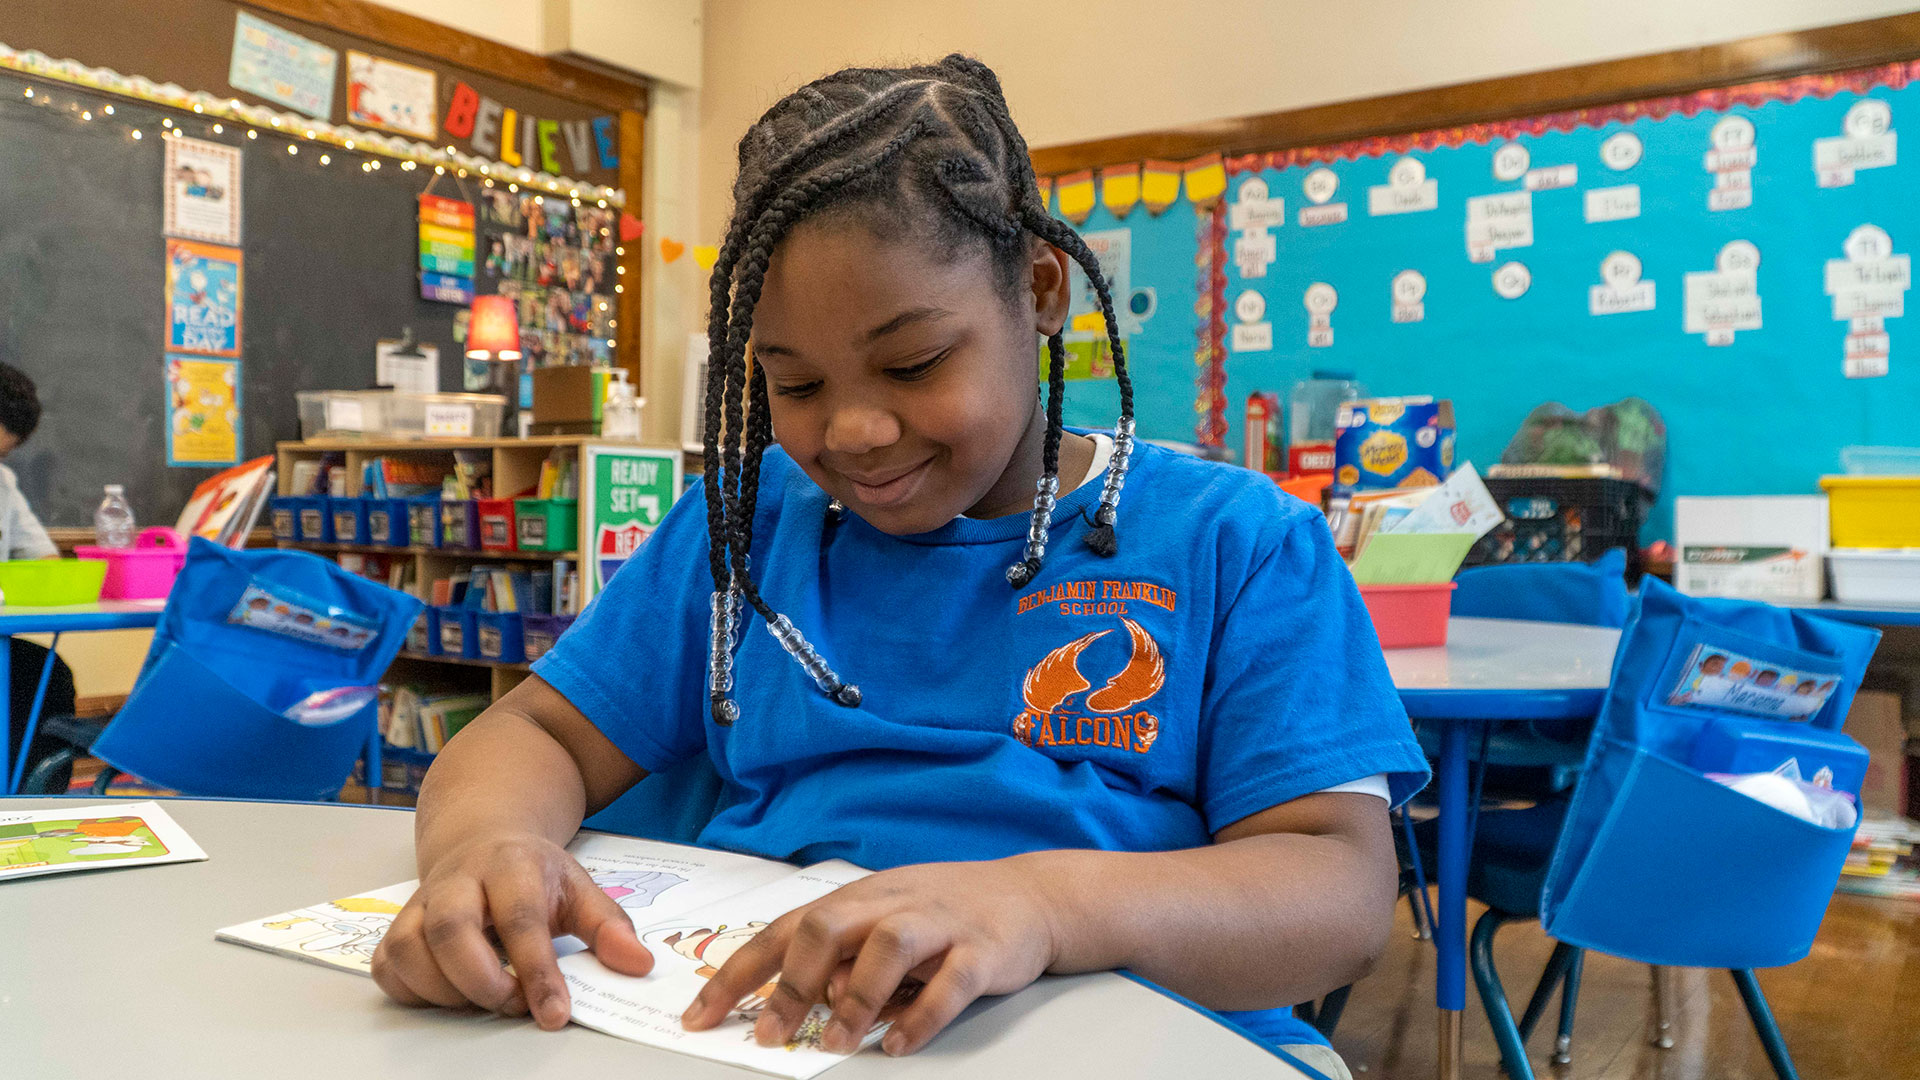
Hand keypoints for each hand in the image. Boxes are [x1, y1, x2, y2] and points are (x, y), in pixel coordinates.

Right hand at [371, 832, 653, 1029]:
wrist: (482, 839)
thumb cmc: (533, 874)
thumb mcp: (579, 890)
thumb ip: (609, 928)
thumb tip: (639, 965)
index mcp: (510, 865)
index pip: (520, 918)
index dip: (537, 971)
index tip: (554, 1013)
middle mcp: (458, 880)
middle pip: (449, 929)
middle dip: (482, 981)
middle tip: (512, 1005)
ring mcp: (420, 903)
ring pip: (410, 949)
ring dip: (446, 991)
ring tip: (487, 999)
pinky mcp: (396, 927)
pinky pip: (389, 967)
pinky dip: (416, 992)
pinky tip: (452, 994)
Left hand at [680, 857, 1060, 1055]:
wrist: (1031, 897)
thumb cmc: (944, 914)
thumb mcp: (882, 922)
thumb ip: (839, 956)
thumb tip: (794, 1001)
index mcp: (858, 899)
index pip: (783, 931)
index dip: (737, 974)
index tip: (700, 1017)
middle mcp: (891, 904)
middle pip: (825, 927)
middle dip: (790, 983)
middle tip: (769, 1033)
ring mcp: (938, 924)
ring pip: (887, 947)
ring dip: (855, 998)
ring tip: (837, 1043)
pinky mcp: (982, 950)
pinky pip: (949, 982)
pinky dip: (922, 1016)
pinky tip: (899, 1043)